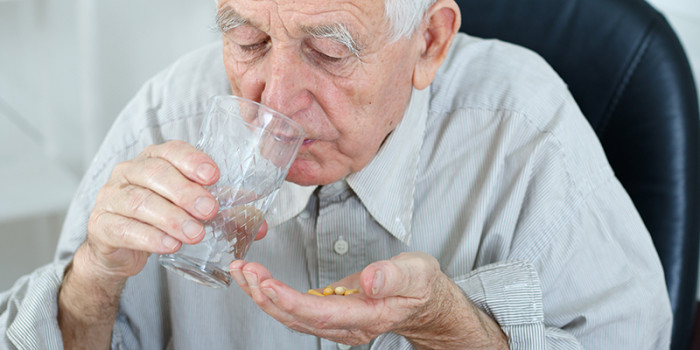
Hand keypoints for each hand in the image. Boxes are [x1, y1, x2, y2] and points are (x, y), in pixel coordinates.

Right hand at [80, 140, 221, 280]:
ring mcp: (111, 197)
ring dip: (171, 218)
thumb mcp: (191, 211)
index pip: (171, 150)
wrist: (120, 250)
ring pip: (139, 201)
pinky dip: (150, 238)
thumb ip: (224, 214)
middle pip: (155, 173)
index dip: (192, 160)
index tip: (213, 176)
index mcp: (153, 159)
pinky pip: (124, 228)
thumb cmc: (159, 220)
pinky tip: (171, 245)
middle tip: (209, 210)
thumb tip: (261, 227)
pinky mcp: (101, 224)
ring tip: (195, 234)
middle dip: (185, 192)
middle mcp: (129, 172)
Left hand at [229, 252, 507, 348]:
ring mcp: (337, 322)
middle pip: (297, 319)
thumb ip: (393, 276)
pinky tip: (259, 280)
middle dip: (266, 297)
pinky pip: (296, 309)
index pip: (321, 314)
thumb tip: (370, 280)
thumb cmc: (420, 285)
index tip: (266, 283)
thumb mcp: (416, 273)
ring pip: (292, 316)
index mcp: (367, 316)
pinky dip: (273, 295)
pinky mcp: (330, 313)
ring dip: (263, 296)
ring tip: (243, 272)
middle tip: (244, 271)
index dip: (291, 302)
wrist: (424, 300)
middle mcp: (348, 325)